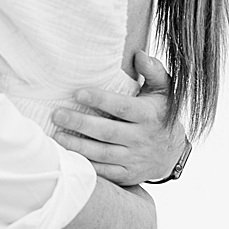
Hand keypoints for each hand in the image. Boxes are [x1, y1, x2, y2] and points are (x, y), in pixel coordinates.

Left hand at [51, 51, 188, 184]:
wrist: (172, 153)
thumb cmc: (161, 114)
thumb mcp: (165, 91)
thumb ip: (153, 71)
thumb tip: (138, 54)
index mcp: (148, 115)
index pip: (122, 107)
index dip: (100, 100)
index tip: (78, 93)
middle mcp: (141, 138)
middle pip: (107, 131)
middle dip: (80, 123)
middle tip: (57, 114)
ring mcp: (133, 158)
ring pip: (102, 153)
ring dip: (77, 145)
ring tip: (56, 135)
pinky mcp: (127, 174)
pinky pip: (103, 171)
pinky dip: (85, 165)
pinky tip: (68, 157)